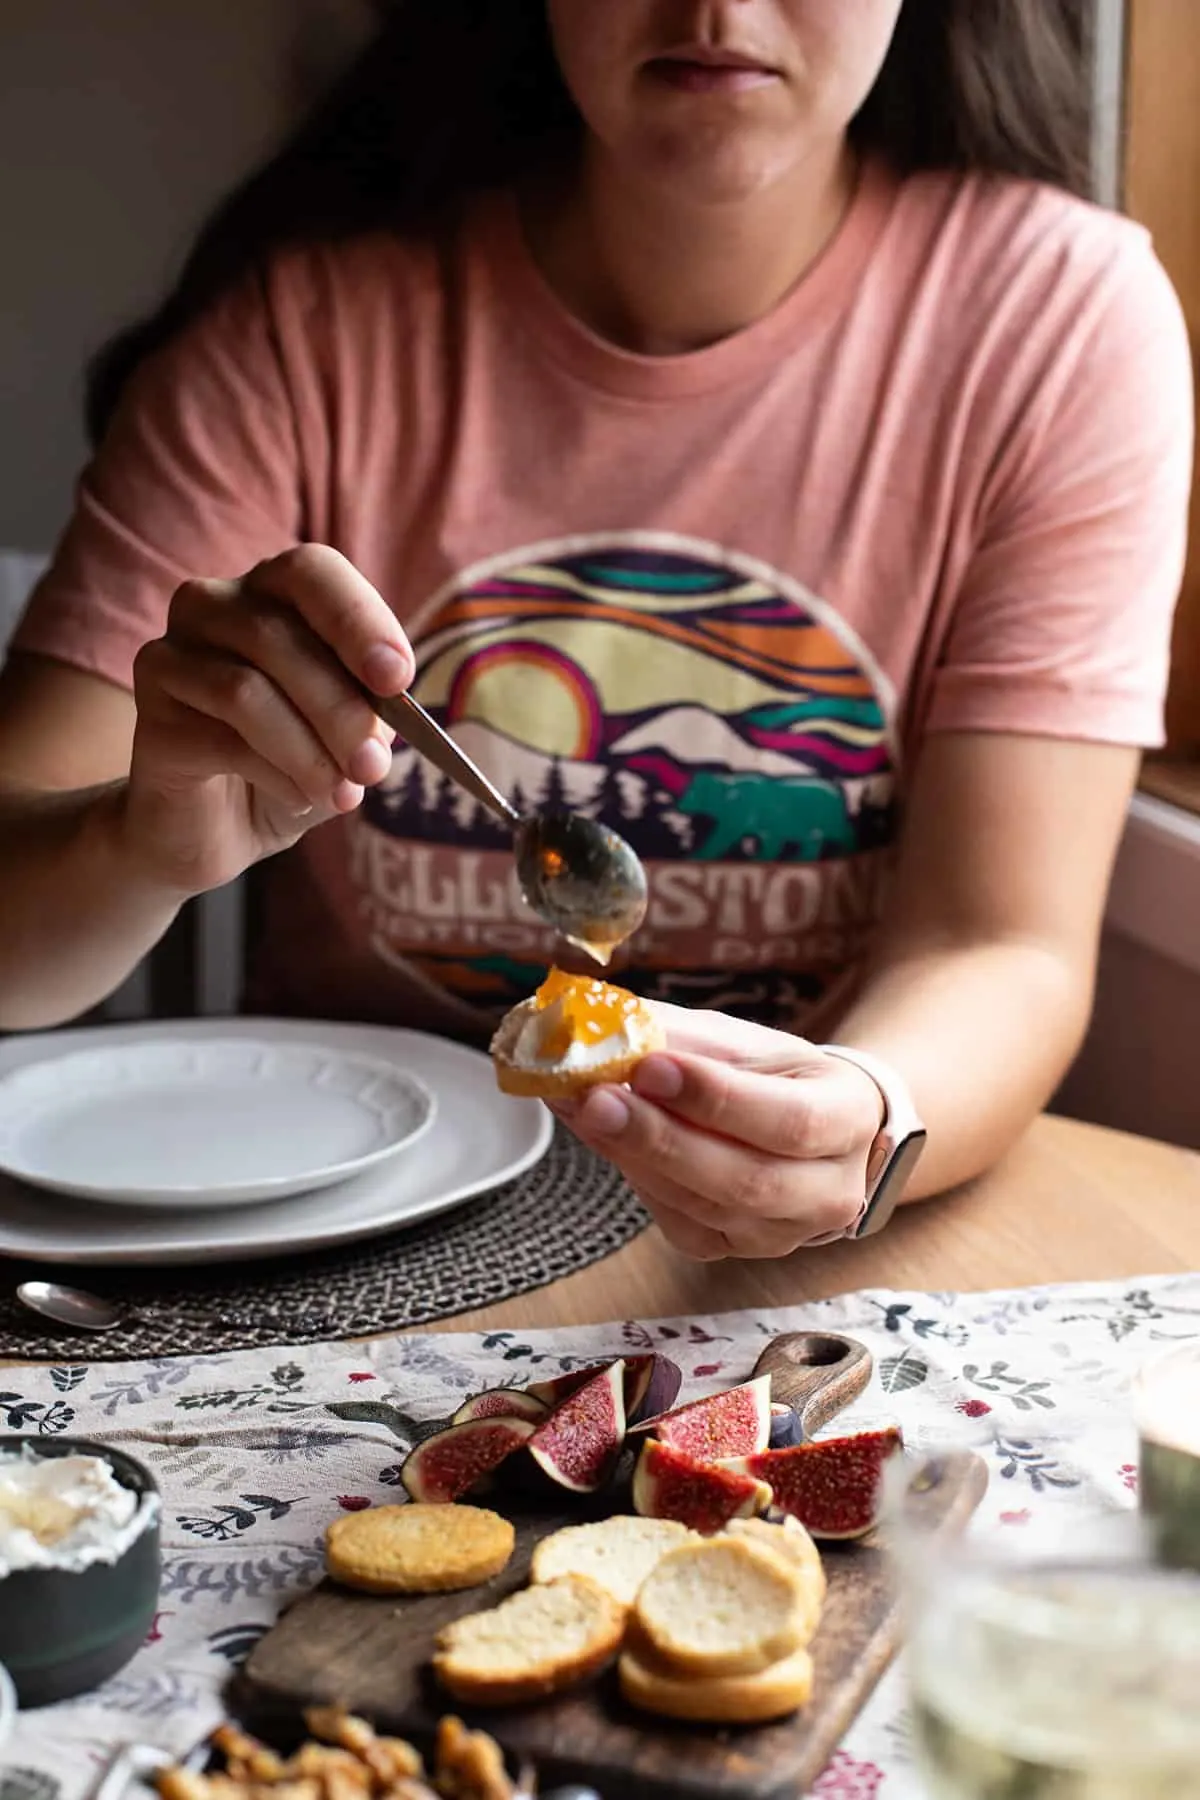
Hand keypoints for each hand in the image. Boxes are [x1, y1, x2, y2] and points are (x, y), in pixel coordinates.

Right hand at [122, 545, 412, 894]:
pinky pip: (220, 738)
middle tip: (374, 766)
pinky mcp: (149, 714)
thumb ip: (365, 715)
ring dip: (309, 750)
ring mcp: (171, 654)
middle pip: (278, 635)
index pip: (310, 572)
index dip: (356, 621)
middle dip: (340, 709)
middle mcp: (211, 606)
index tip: (396, 680)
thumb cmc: (289, 765)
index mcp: (270, 592)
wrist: (215, 829)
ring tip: (342, 793)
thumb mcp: (343, 736)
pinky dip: (276, 774)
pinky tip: (300, 798)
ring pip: (246, 691)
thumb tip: (382, 726)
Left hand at [551, 1005, 885, 1260]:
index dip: (718, 1099)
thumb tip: (601, 1026)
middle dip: (662, 1139)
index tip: (651, 1065)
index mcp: (849, 1121)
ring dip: (634, 1157)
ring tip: (581, 1108)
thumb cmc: (778, 1077)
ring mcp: (784, 1234)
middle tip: (596, 1097)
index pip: (790, 1120)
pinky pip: (681, 1226)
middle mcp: (829, 1191)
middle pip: (747, 1180)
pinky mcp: (735, 1250)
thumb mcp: (748, 1044)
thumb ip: (683, 1038)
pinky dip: (637, 1180)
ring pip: (706, 1211)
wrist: (812, 1132)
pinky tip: (603, 1138)